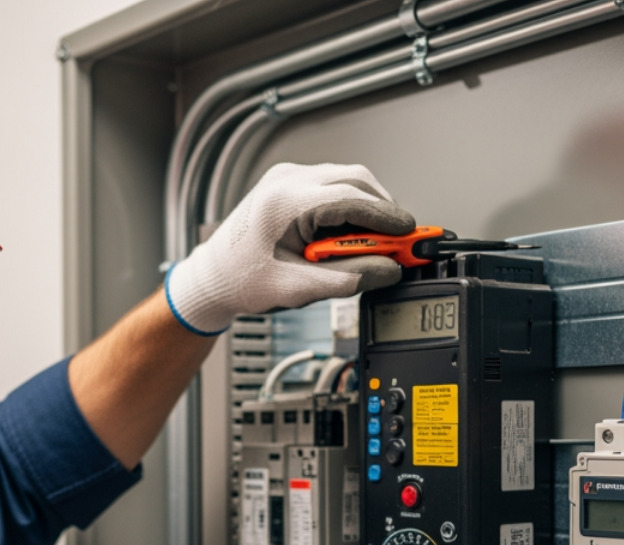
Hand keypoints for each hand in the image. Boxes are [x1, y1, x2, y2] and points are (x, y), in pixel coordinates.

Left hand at [164, 162, 414, 335]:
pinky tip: (349, 237)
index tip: (410, 235)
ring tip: (370, 246)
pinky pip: (335, 185)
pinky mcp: (291, 183)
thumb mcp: (297, 289)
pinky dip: (351, 208)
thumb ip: (347, 280)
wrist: (213, 277)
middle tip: (398, 245)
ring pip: (349, 180)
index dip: (388, 218)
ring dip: (368, 210)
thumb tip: (388, 270)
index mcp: (284, 203)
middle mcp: (286, 180)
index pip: (351, 198)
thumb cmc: (241, 281)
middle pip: (357, 181)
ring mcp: (288, 177)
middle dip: (383, 212)